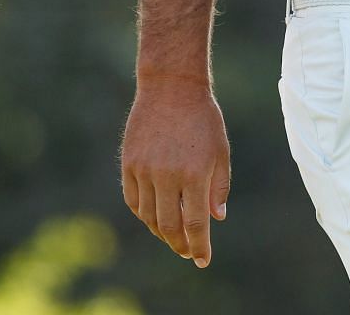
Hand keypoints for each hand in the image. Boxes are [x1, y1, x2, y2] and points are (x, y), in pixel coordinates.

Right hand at [120, 77, 230, 266]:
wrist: (171, 88)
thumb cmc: (203, 119)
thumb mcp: (221, 150)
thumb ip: (219, 186)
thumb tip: (217, 218)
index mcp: (195, 173)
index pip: (195, 223)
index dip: (199, 245)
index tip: (202, 260)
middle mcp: (167, 175)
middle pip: (169, 225)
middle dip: (179, 244)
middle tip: (187, 251)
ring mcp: (144, 170)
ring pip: (149, 216)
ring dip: (161, 231)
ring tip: (172, 236)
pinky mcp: (129, 164)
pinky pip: (134, 200)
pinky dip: (144, 214)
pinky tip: (154, 217)